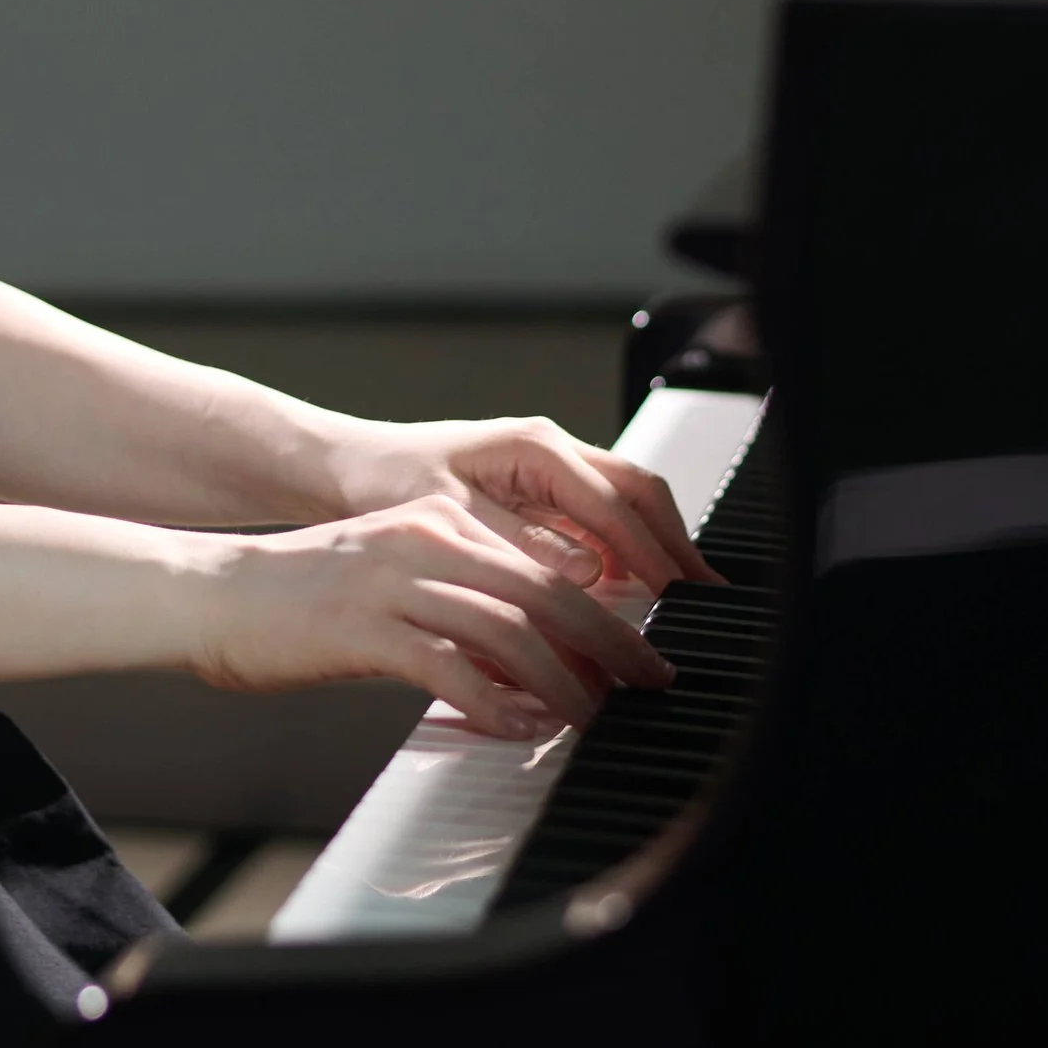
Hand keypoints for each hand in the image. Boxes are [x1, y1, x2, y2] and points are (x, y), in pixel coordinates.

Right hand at [183, 494, 680, 738]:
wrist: (209, 594)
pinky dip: (494, 703)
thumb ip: (456, 608)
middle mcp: (424, 542)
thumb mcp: (390, 581)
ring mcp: (393, 583)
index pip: (544, 566)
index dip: (603, 609)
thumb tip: (525, 657)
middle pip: (544, 591)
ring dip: (563, 680)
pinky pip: (449, 666)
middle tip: (648, 681)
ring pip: (508, 629)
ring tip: (594, 716)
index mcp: (437, 526)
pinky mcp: (362, 628)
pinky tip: (519, 727)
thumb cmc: (296, 601)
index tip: (639, 649)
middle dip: (608, 641)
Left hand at [326, 413, 719, 599]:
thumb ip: (518, 544)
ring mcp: (545, 471)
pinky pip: (594, 520)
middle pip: (638, 494)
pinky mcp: (534, 493)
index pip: (617, 504)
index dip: (654, 553)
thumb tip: (584, 573)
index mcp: (535, 448)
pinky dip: (620, 552)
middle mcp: (549, 451)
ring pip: (623, 505)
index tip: (680, 595)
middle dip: (675, 542)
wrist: (342, 469)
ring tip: (679, 599)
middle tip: (704, 595)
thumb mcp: (447, 517)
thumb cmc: (381, 483)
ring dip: (652, 548)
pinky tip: (627, 592)